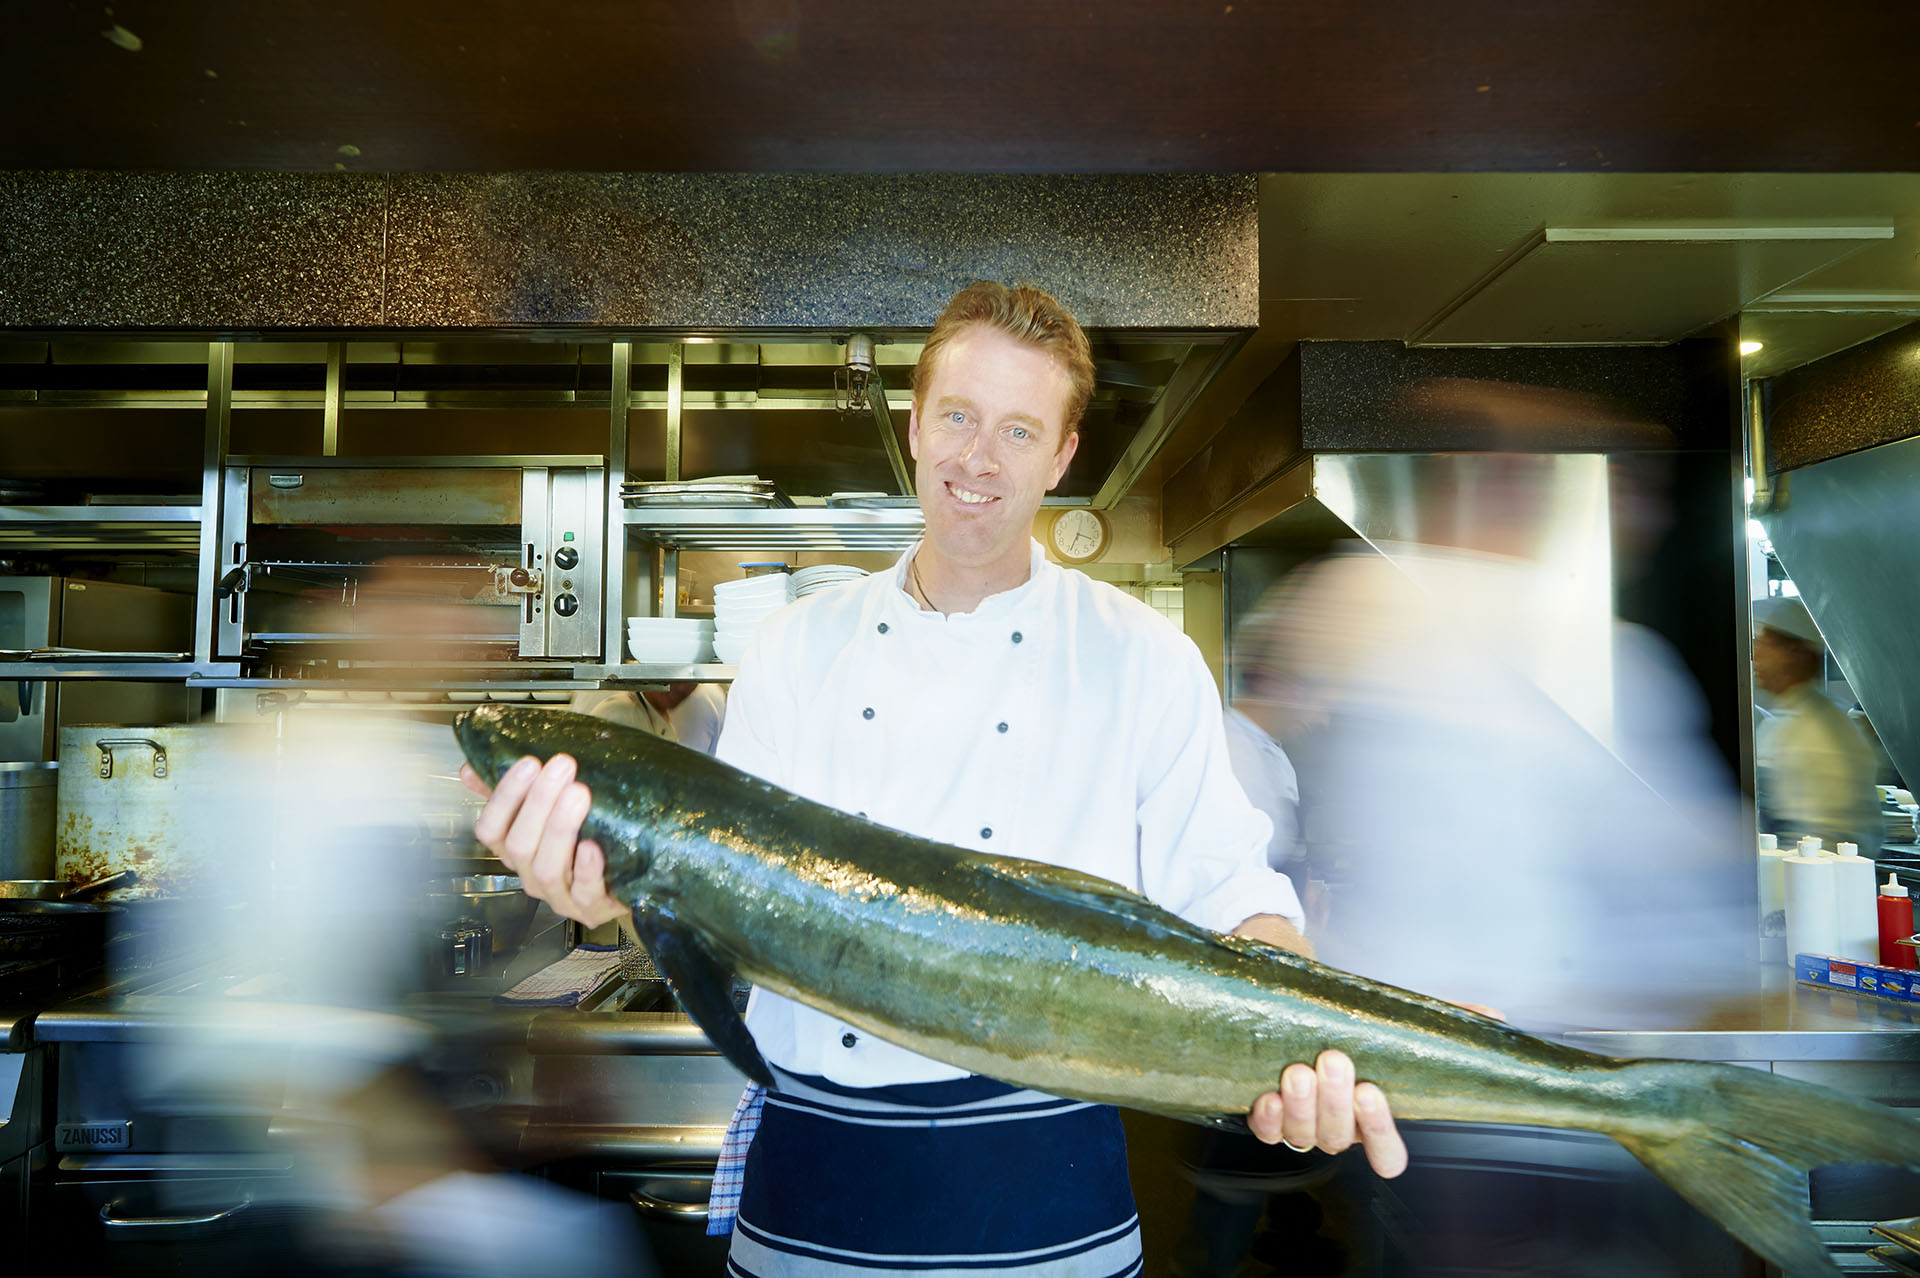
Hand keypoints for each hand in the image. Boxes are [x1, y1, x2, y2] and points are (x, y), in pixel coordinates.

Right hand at [460, 755, 626, 927]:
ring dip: (560, 828)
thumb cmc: (583, 841)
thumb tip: (472, 769)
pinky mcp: (592, 907)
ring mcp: (559, 895)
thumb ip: (513, 792)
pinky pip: (585, 892)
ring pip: (547, 869)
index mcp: (515, 851)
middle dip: (539, 802)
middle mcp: (531, 875)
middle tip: (562, 767)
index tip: (529, 763)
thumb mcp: (546, 812)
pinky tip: (591, 846)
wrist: (628, 878)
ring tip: (578, 794)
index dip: (504, 797)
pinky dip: (586, 870)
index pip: (490, 829)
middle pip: (519, 845)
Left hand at [1247, 1049, 1406, 1177]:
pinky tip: (1270, 1098)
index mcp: (1367, 1122)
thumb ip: (1367, 1040)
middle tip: (1332, 1062)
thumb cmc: (1330, 1042)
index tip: (1369, 1092)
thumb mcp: (1356, 1042)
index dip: (1378, 1127)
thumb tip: (1385, 1011)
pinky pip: (1270, 1133)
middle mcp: (1336, 1132)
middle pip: (1339, 1134)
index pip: (1386, 1149)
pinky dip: (1269, 1118)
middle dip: (1334, 1098)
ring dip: (1301, 1104)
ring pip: (1305, 1134)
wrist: (1288, 1045)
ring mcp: (1304, 1133)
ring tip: (1298, 1073)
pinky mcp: (1271, 1129)